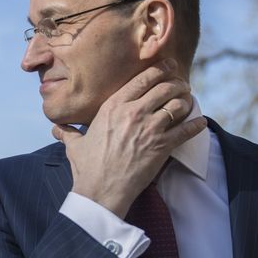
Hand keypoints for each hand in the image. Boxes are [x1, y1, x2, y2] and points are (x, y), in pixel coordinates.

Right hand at [51, 59, 206, 218]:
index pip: (142, 79)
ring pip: (177, 104)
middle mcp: (133, 112)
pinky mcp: (162, 147)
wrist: (100, 190)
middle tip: (182, 84)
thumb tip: (57, 128)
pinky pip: (186, 130)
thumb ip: (68, 132)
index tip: (169, 66)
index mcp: (113, 106)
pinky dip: (196, 125)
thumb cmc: (87, 167)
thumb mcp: (74, 144)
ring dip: (187, 101)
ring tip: (189, 100)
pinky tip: (201, 122)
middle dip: (177, 83)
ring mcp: (149, 129)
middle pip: (164, 87)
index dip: (159, 70)